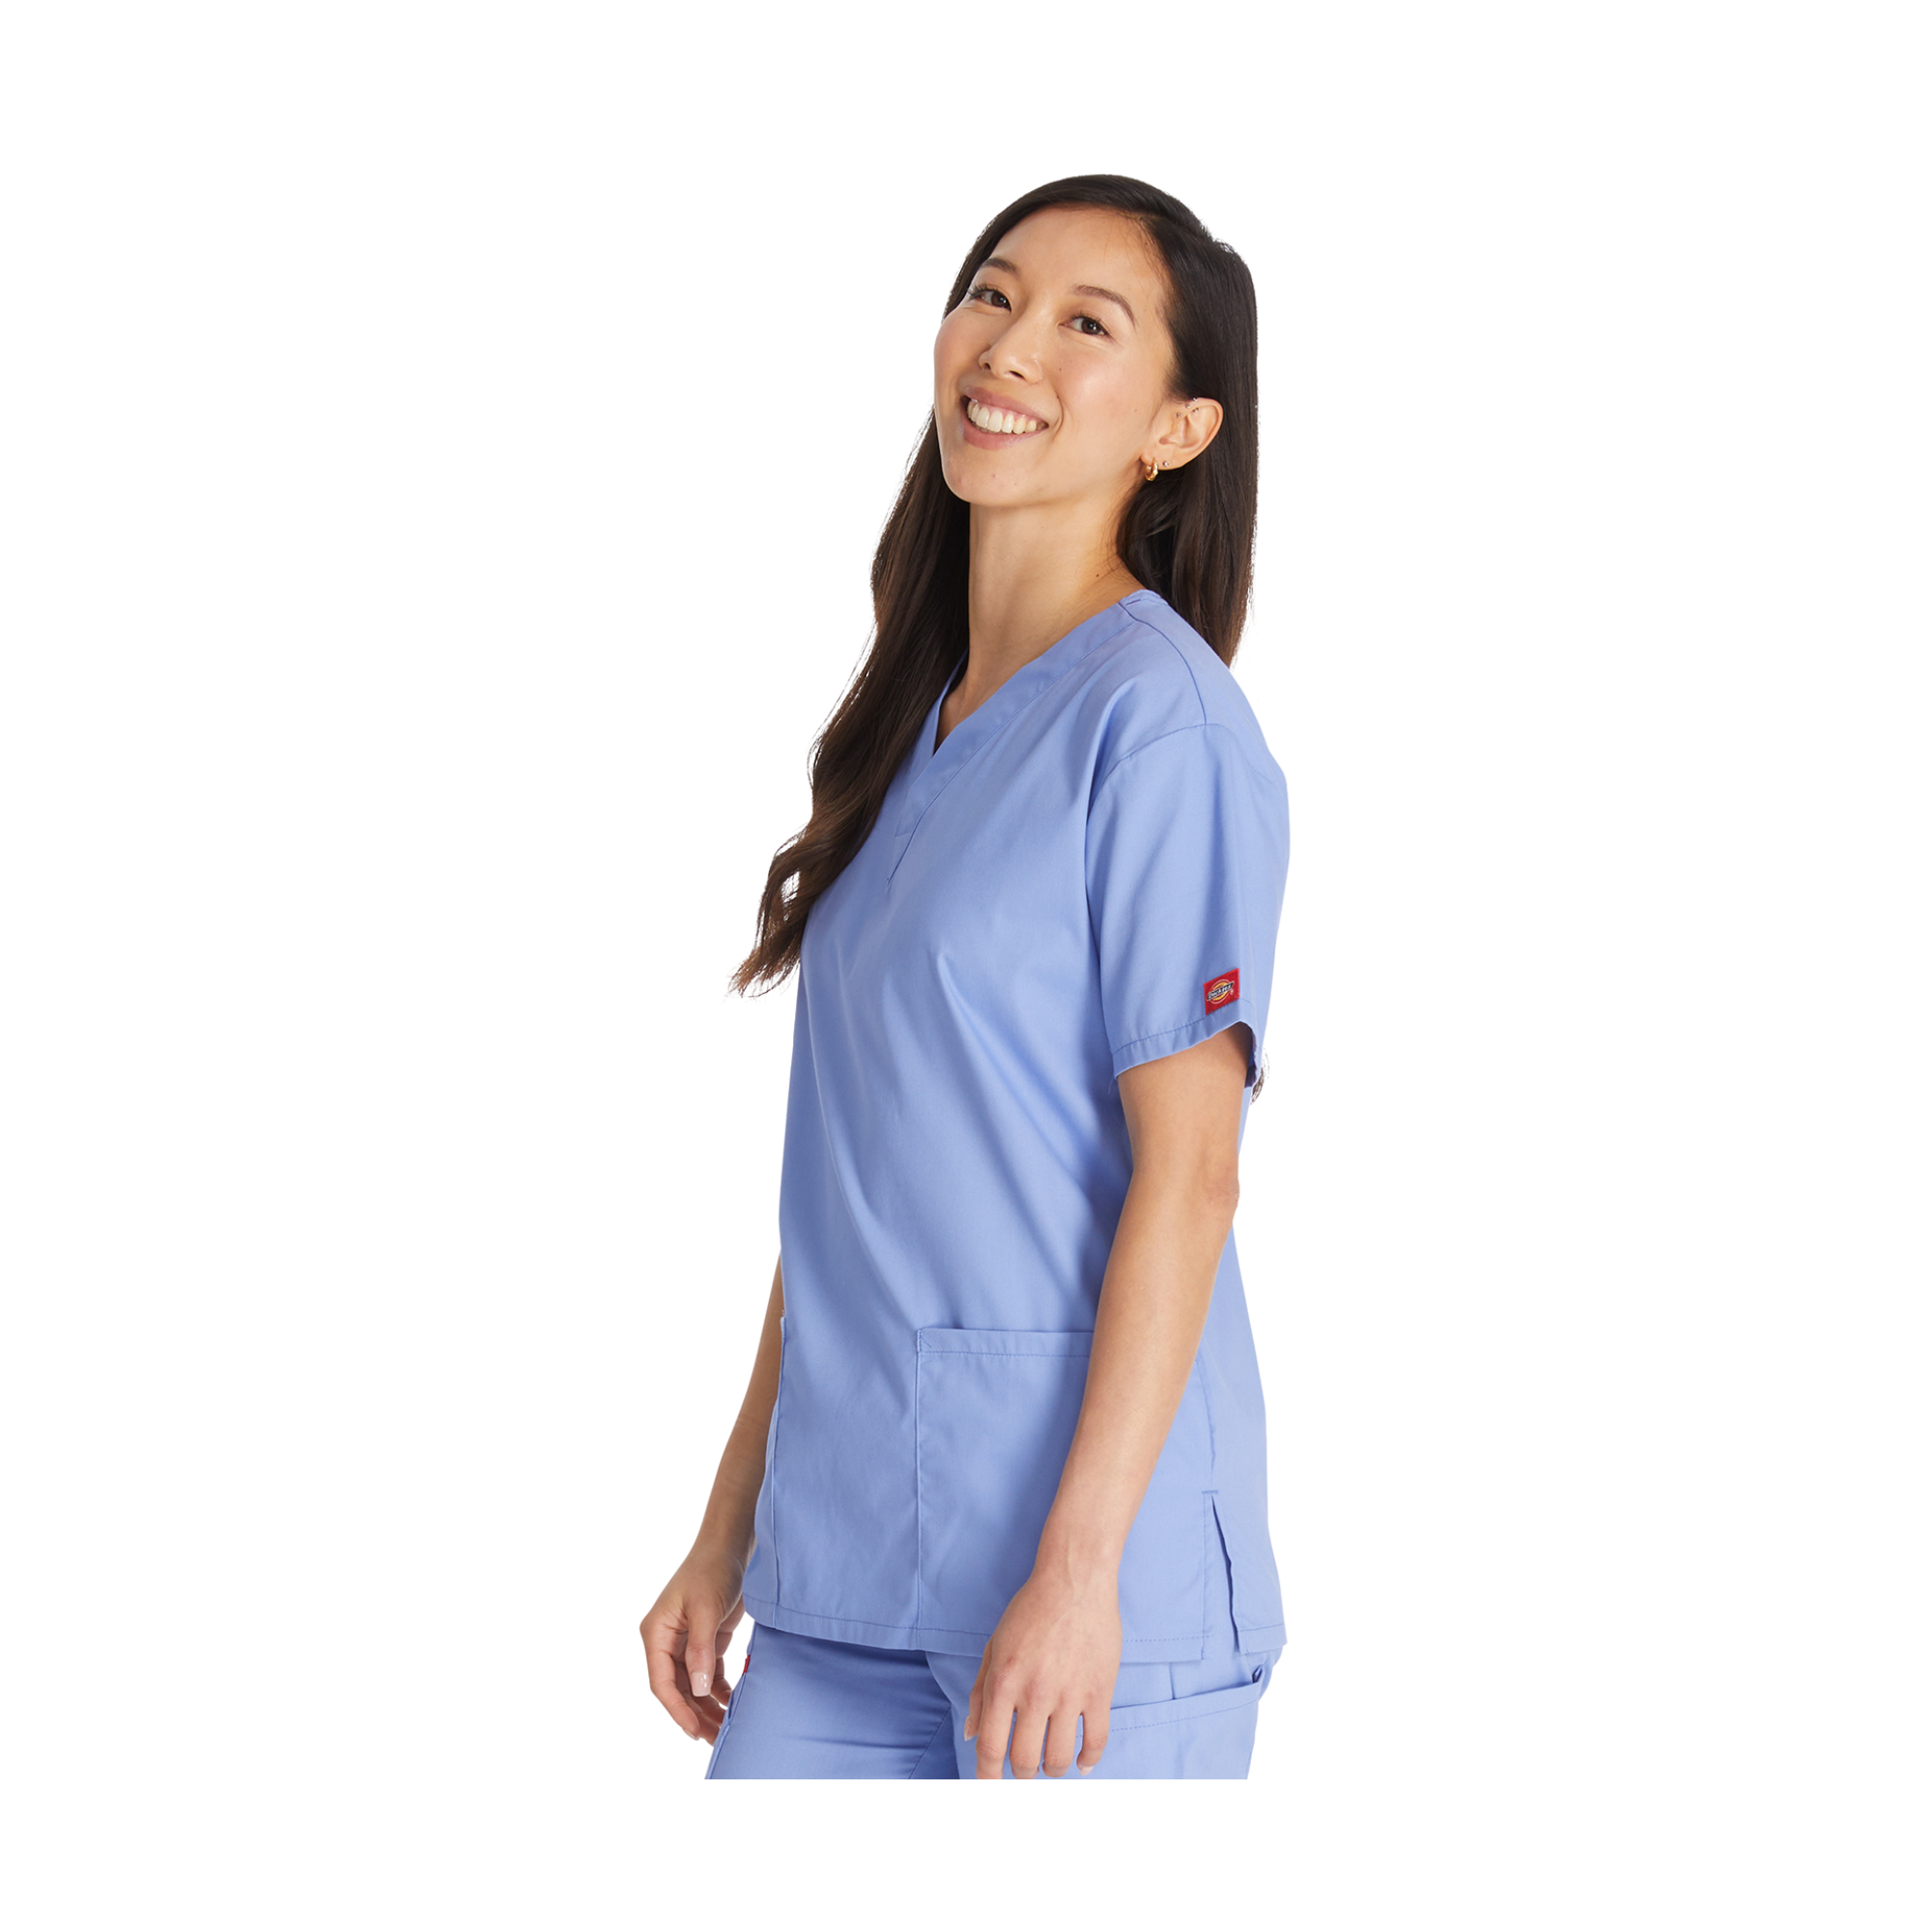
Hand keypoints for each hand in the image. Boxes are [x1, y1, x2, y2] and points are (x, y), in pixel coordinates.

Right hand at [640, 1545, 746, 1742]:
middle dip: (695, 1715)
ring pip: (693, 1686)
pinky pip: (708, 1674)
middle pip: (678, 1689)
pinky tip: (731, 1703)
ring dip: (707, 1707)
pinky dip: (718, 1690)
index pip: (661, 1681)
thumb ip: (700, 1650)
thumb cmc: (712, 1569)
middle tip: (715, 1739)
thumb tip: (699, 1690)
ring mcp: (686, 1642)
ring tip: (724, 1729)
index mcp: (656, 1633)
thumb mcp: (705, 1607)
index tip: (694, 1731)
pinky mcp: (706, 1640)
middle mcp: (667, 1641)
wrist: (730, 1544)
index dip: (676, 1709)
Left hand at [963, 1567, 1122, 1778]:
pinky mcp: (1099, 1691)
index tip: (989, 1788)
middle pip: (1024, 1761)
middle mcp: (1034, 1693)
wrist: (1074, 1579)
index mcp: (1003, 1682)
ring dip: (1052, 1770)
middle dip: (1021, 1774)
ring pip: (1059, 1759)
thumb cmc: (1030, 1610)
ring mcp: (1069, 1694)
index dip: (987, 1778)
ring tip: (1050, 1764)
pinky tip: (1081, 1762)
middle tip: (1023, 1769)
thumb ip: (979, 1692)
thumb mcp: (994, 1646)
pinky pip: (1096, 1741)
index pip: (991, 1748)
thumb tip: (970, 1734)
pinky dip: (1088, 1760)